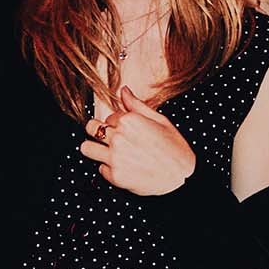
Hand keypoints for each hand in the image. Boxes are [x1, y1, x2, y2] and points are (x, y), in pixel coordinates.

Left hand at [79, 87, 196, 195]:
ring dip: (94, 149)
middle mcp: (118, 137)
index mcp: (129, 120)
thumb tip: (123, 90)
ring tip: (107, 152)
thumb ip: (137, 105)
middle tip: (109, 139)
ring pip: (86, 148)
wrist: (183, 178)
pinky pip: (100, 169)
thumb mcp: (160, 121)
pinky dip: (109, 169)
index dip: (117, 123)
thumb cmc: (175, 148)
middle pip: (90, 128)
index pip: (109, 116)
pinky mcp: (114, 176)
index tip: (127, 131)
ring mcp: (114, 157)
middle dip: (97, 131)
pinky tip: (123, 168)